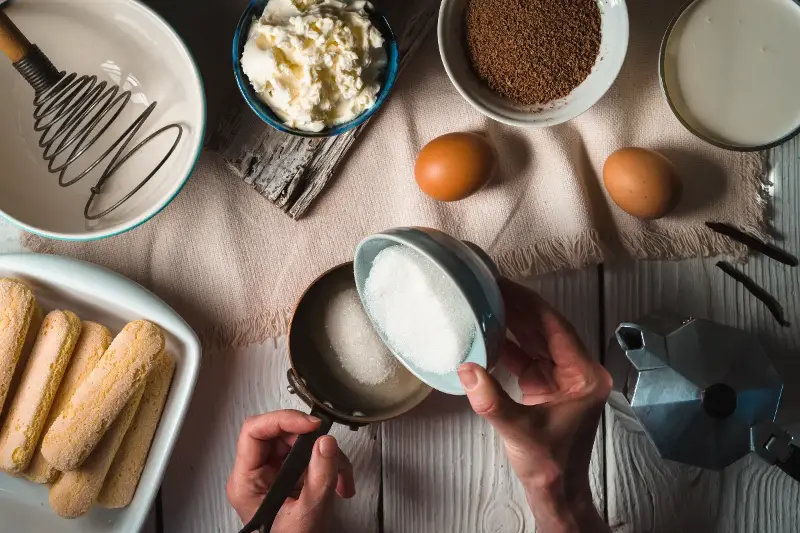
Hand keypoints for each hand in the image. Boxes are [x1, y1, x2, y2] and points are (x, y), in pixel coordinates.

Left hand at [226, 410, 355, 531]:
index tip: (309, 425)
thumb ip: (319, 477)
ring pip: (300, 444)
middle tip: (328, 450)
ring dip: (328, 457)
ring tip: (340, 475)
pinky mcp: (291, 477)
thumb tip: (326, 443)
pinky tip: (340, 483)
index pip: (254, 431)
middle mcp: (256, 474)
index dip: (282, 420)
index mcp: (246, 481)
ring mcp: (274, 475)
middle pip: (280, 434)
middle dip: (311, 442)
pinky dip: (331, 466)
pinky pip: (311, 458)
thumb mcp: (307, 514)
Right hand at [458, 278, 610, 532]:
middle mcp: (576, 371)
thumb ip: (491, 400)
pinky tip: (486, 334)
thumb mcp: (519, 431)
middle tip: (491, 287)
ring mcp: (560, 378)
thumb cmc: (551, 465)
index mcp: (585, 376)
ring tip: (486, 302)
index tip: (507, 286)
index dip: (530, 304)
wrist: (555, 491)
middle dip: (518, 308)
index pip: (556, 328)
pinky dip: (506, 346)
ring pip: (535, 340)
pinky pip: (525, 356)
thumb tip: (467, 370)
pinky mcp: (545, 386)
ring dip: (511, 324)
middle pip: (545, 329)